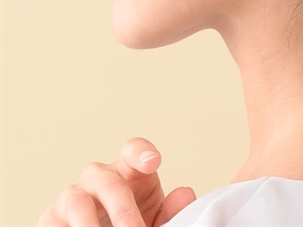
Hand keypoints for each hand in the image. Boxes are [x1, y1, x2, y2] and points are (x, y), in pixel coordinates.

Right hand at [38, 137, 195, 226]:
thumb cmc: (132, 223)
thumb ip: (171, 209)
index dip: (142, 152)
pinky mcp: (51, 219)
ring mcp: (72, 196)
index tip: (153, 162)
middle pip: (109, 183)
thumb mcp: (153, 217)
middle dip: (123, 210)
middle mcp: (98, 177)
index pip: (133, 150)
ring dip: (91, 225)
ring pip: (77, 203)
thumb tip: (185, 194)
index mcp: (128, 171)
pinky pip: (55, 224)